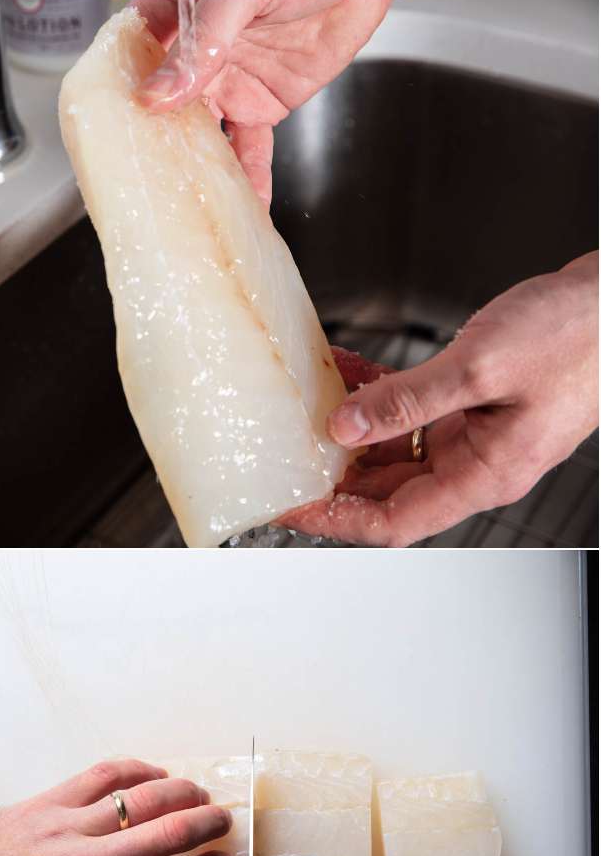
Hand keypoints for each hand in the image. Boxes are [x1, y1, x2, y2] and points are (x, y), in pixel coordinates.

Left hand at [0, 759, 230, 855]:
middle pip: (163, 835)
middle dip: (204, 825)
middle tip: (223, 821)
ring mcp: (59, 830)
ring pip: (136, 799)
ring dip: (177, 792)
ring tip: (197, 794)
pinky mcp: (40, 804)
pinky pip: (97, 777)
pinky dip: (132, 770)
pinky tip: (152, 774)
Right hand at [132, 0, 397, 203]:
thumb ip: (202, 43)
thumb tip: (157, 95)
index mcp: (175, 14)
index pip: (133, 56)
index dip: (116, 91)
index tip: (108, 127)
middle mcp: (195, 54)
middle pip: (160, 107)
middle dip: (152, 144)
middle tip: (141, 181)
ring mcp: (226, 82)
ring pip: (201, 135)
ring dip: (195, 169)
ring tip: (185, 204)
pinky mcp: (261, 104)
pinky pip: (249, 147)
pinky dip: (249, 177)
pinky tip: (245, 203)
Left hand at [282, 252, 598, 544]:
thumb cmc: (577, 334)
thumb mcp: (480, 367)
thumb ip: (407, 399)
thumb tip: (344, 427)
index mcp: (485, 474)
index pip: (393, 521)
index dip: (337, 519)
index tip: (293, 507)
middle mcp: (477, 462)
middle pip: (384, 489)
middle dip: (332, 473)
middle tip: (284, 455)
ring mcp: (474, 434)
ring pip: (391, 449)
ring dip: (348, 429)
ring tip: (306, 407)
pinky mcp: (471, 404)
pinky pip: (408, 411)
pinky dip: (374, 394)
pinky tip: (344, 372)